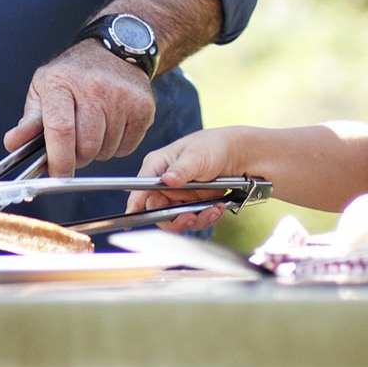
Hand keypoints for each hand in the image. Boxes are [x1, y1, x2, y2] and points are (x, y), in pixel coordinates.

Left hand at [3, 40, 156, 176]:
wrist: (116, 50)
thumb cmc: (74, 74)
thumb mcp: (44, 89)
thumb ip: (30, 121)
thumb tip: (12, 143)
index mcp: (62, 84)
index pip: (60, 129)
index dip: (58, 159)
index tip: (58, 175)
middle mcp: (95, 88)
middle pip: (86, 146)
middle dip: (77, 156)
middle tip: (74, 146)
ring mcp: (122, 97)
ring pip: (106, 151)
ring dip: (97, 151)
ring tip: (94, 129)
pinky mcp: (144, 107)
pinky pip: (127, 148)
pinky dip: (117, 146)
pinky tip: (112, 126)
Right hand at [125, 128, 249, 233]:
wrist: (235, 155)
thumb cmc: (211, 146)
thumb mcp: (196, 155)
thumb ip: (182, 168)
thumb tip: (167, 179)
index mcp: (157, 166)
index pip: (140, 187)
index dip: (135, 203)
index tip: (132, 217)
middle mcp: (163, 184)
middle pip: (155, 210)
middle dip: (173, 218)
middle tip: (189, 217)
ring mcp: (177, 196)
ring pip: (175, 219)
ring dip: (193, 220)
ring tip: (212, 211)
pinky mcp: (190, 205)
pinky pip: (193, 220)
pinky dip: (206, 217)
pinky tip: (218, 208)